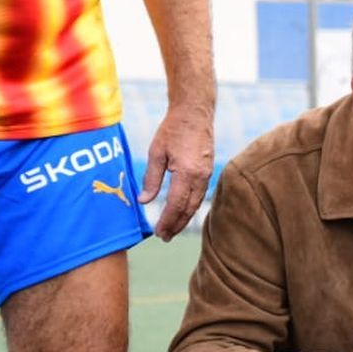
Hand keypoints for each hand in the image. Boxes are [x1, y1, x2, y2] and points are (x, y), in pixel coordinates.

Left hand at [138, 99, 213, 240]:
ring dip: (184, 218)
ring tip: (173, 229)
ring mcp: (207, 175)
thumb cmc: (172, 130)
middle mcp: (201, 177)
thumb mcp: (156, 152)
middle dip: (176, 225)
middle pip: (188, 209)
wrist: (194, 113)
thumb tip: (144, 201)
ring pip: (196, 204)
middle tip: (165, 237)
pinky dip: (190, 207)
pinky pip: (200, 195)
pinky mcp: (208, 172)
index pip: (176, 204)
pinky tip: (182, 211)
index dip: (167, 221)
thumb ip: (151, 179)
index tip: (159, 232)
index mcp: (187, 173)